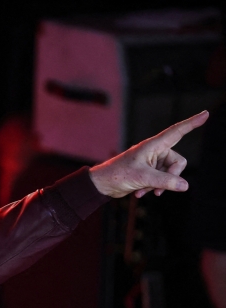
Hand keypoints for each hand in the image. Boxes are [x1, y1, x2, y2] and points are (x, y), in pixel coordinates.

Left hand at [89, 111, 208, 198]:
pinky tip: (140, 193)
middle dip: (170, 177)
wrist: (101, 185)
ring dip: (159, 185)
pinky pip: (162, 180)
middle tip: (155, 187)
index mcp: (153, 145)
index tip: (205, 113)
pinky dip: (153, 187)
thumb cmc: (118, 175)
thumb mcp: (143, 178)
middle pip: (178, 163)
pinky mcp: (149, 172)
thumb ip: (165, 182)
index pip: (177, 131)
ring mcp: (152, 162)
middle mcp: (155, 151)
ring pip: (170, 174)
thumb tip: (185, 186)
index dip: (192, 123)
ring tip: (143, 190)